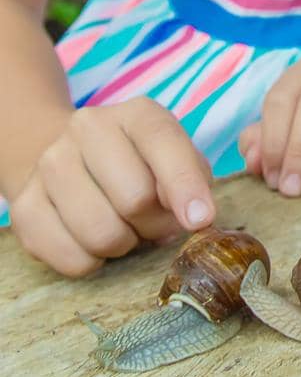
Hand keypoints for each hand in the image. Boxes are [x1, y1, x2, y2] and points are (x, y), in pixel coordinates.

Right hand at [8, 99, 214, 277]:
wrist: (70, 158)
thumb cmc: (139, 164)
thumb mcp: (174, 159)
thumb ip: (192, 179)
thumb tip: (194, 217)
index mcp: (135, 114)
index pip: (162, 142)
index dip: (185, 186)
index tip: (200, 220)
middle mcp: (88, 128)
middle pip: (135, 199)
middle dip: (155, 225)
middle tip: (153, 224)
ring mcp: (50, 164)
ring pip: (102, 234)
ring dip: (124, 245)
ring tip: (124, 229)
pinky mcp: (25, 206)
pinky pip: (72, 259)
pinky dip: (93, 262)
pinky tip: (92, 240)